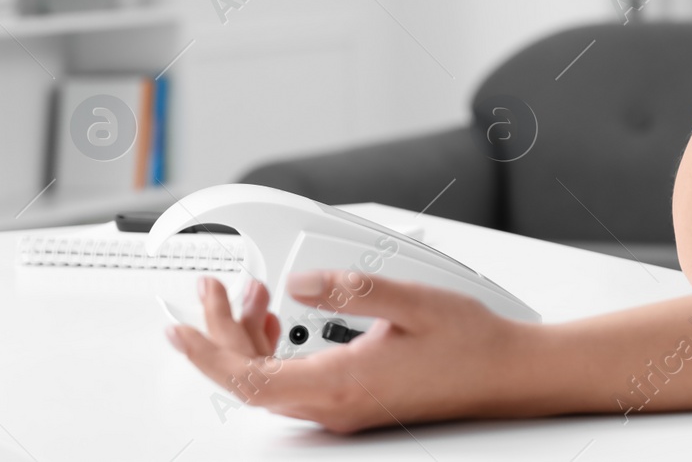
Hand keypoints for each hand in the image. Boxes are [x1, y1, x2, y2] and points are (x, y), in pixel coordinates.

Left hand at [166, 270, 529, 432]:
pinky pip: (298, 382)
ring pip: (273, 381)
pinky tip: (289, 319)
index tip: (182, 324)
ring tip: (258, 293)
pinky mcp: (356, 402)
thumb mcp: (411, 300)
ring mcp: (345, 408)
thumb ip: (349, 289)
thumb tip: (297, 283)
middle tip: (217, 289)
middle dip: (225, 332)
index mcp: (341, 382)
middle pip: (253, 379)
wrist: (509, 373)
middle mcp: (336, 405)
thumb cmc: (472, 342)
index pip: (249, 377)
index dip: (207, 352)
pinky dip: (281, 349)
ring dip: (254, 338)